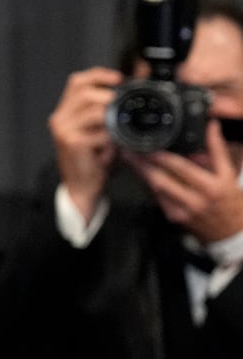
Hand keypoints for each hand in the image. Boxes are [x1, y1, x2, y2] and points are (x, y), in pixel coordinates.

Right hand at [49, 66, 122, 217]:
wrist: (81, 187)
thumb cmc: (93, 159)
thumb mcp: (100, 131)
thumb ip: (108, 112)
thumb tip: (129, 92)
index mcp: (65, 112)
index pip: (77, 82)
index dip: (98, 75)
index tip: (118, 79)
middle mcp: (60, 119)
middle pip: (84, 92)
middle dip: (108, 96)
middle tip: (123, 109)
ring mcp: (64, 130)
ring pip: (94, 111)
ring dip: (112, 122)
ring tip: (116, 137)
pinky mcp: (72, 143)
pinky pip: (100, 133)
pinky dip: (112, 141)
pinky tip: (110, 152)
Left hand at [127, 119, 242, 243]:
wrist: (231, 232)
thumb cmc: (230, 201)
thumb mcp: (228, 174)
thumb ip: (217, 150)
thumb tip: (211, 126)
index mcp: (210, 187)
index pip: (180, 168)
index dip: (161, 156)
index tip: (147, 144)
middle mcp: (195, 201)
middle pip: (160, 179)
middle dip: (141, 164)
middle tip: (127, 149)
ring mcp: (182, 211)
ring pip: (154, 189)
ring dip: (140, 172)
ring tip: (129, 157)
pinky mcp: (174, 217)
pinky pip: (156, 197)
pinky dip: (148, 184)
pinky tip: (141, 172)